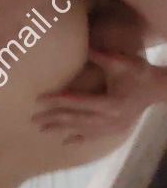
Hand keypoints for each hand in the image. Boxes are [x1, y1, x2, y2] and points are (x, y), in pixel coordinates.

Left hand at [32, 49, 166, 144]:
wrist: (157, 89)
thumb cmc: (138, 72)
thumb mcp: (119, 61)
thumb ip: (98, 55)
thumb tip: (79, 45)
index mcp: (110, 103)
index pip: (77, 102)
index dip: (57, 101)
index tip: (39, 100)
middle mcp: (110, 120)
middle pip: (76, 120)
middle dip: (54, 119)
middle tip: (33, 119)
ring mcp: (113, 128)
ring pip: (82, 130)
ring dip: (62, 129)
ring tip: (42, 129)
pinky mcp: (115, 130)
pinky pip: (93, 136)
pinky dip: (78, 138)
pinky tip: (65, 142)